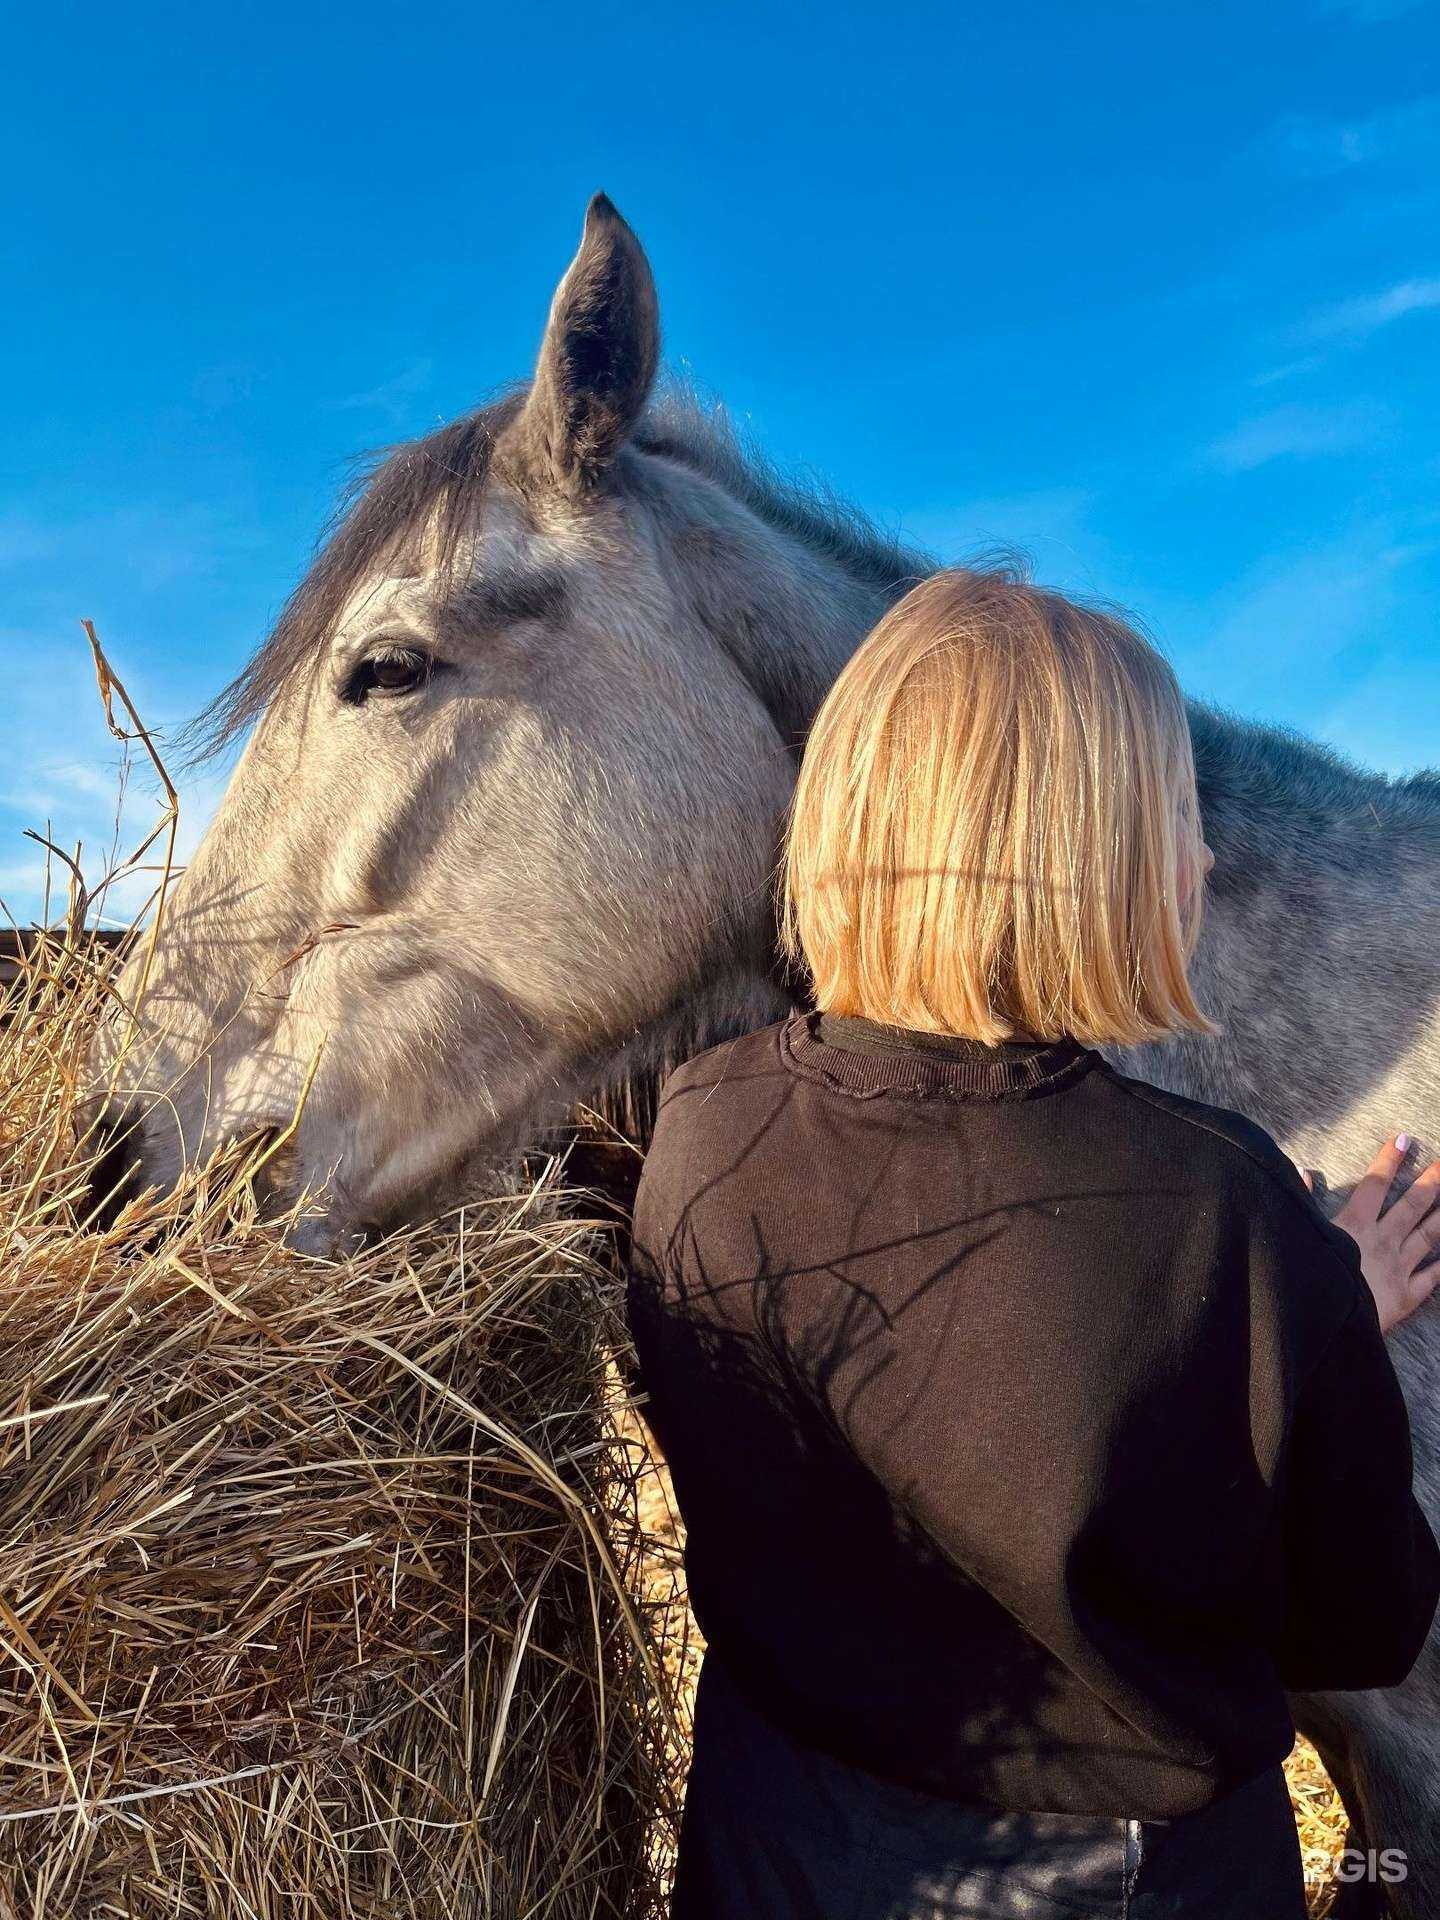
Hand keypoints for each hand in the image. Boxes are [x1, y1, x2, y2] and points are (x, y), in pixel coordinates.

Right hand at [1310, 1136, 1439, 1334]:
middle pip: (1411, 1205)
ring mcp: (1398, 1267)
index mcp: (1353, 1225)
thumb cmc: (1307, 1277)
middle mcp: (1381, 1240)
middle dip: (1431, 1181)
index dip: (1389, 1159)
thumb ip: (1301, 1200)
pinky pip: (1432, 1277)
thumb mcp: (1298, 1234)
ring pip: (1428, 1236)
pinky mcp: (1406, 1295)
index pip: (1374, 1184)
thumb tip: (1301, 1171)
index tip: (1404, 1139)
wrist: (1325, 1322)